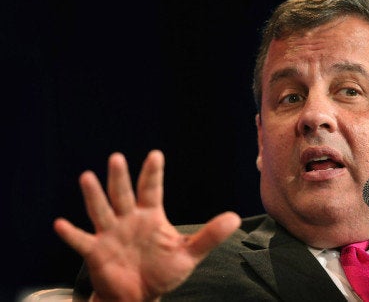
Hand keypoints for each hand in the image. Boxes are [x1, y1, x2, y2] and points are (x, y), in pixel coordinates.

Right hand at [54, 150, 240, 300]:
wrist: (139, 297)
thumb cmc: (162, 271)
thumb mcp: (189, 254)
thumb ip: (210, 236)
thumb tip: (235, 218)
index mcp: (150, 216)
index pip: (151, 190)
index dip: (153, 173)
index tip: (155, 155)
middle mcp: (128, 219)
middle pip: (123, 195)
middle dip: (120, 178)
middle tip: (116, 158)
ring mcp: (110, 234)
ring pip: (101, 211)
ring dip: (94, 196)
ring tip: (87, 177)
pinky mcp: (96, 252)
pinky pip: (81, 241)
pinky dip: (71, 234)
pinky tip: (60, 223)